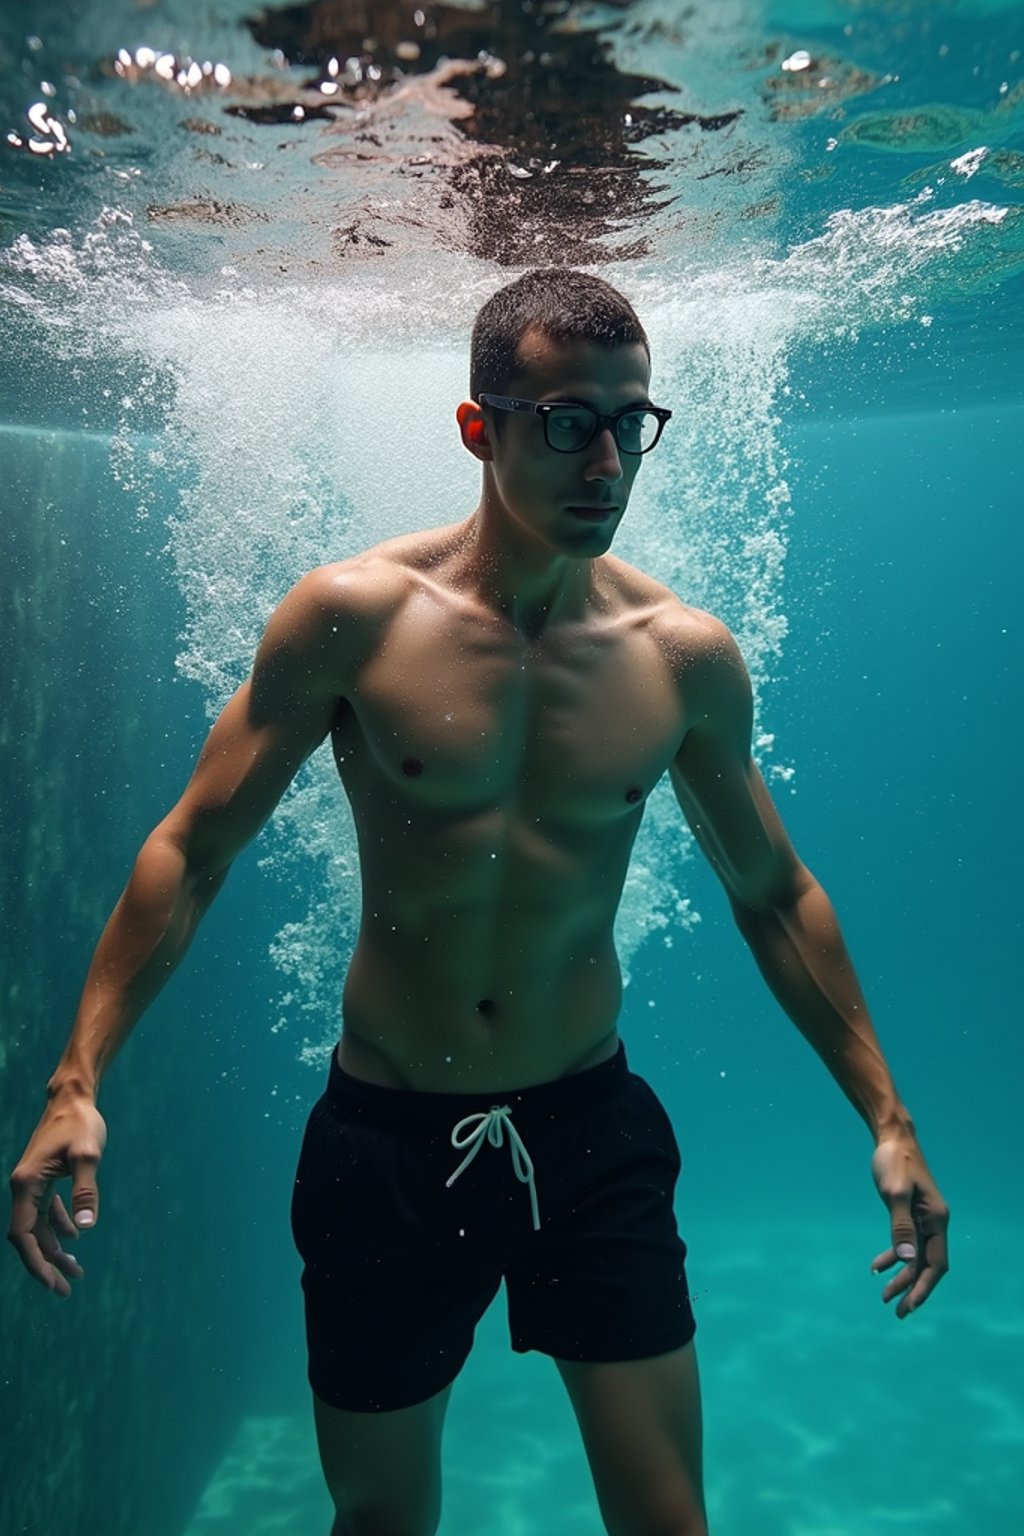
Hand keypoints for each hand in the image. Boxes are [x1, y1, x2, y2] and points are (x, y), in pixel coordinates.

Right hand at [7, 1094, 106, 1297]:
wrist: (73, 1098)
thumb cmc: (80, 1123)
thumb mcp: (88, 1156)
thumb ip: (85, 1192)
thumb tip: (85, 1229)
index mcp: (26, 1184)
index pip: (23, 1235)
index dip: (35, 1263)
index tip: (52, 1283)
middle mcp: (23, 1187)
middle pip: (29, 1237)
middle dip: (46, 1265)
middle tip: (67, 1289)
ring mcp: (31, 1183)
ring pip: (38, 1226)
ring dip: (54, 1249)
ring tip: (76, 1270)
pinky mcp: (42, 1178)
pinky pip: (45, 1212)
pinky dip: (58, 1227)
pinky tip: (75, 1238)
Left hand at [870, 1134, 948, 1316]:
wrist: (892, 1137)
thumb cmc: (894, 1161)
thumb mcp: (894, 1192)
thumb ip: (900, 1225)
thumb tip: (906, 1259)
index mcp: (936, 1219)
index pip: (936, 1264)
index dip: (924, 1287)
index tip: (910, 1306)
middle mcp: (934, 1222)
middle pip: (927, 1265)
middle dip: (912, 1289)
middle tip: (896, 1312)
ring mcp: (923, 1219)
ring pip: (916, 1257)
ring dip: (902, 1277)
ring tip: (884, 1296)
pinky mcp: (910, 1214)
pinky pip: (906, 1244)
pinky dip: (893, 1257)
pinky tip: (877, 1267)